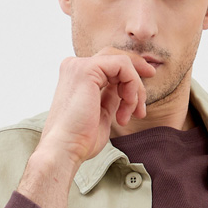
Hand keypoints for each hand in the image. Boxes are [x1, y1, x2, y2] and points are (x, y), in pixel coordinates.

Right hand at [34, 50, 157, 166]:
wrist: (65, 149)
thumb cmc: (80, 139)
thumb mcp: (102, 113)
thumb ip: (111, 97)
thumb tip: (125, 90)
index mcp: (76, 77)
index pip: (109, 66)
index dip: (130, 78)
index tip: (141, 100)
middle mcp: (75, 66)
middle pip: (117, 58)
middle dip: (137, 79)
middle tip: (142, 108)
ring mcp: (79, 65)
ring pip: (123, 62)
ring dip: (135, 89)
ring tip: (131, 114)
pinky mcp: (87, 69)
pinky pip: (123, 65)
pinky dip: (132, 85)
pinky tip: (128, 106)